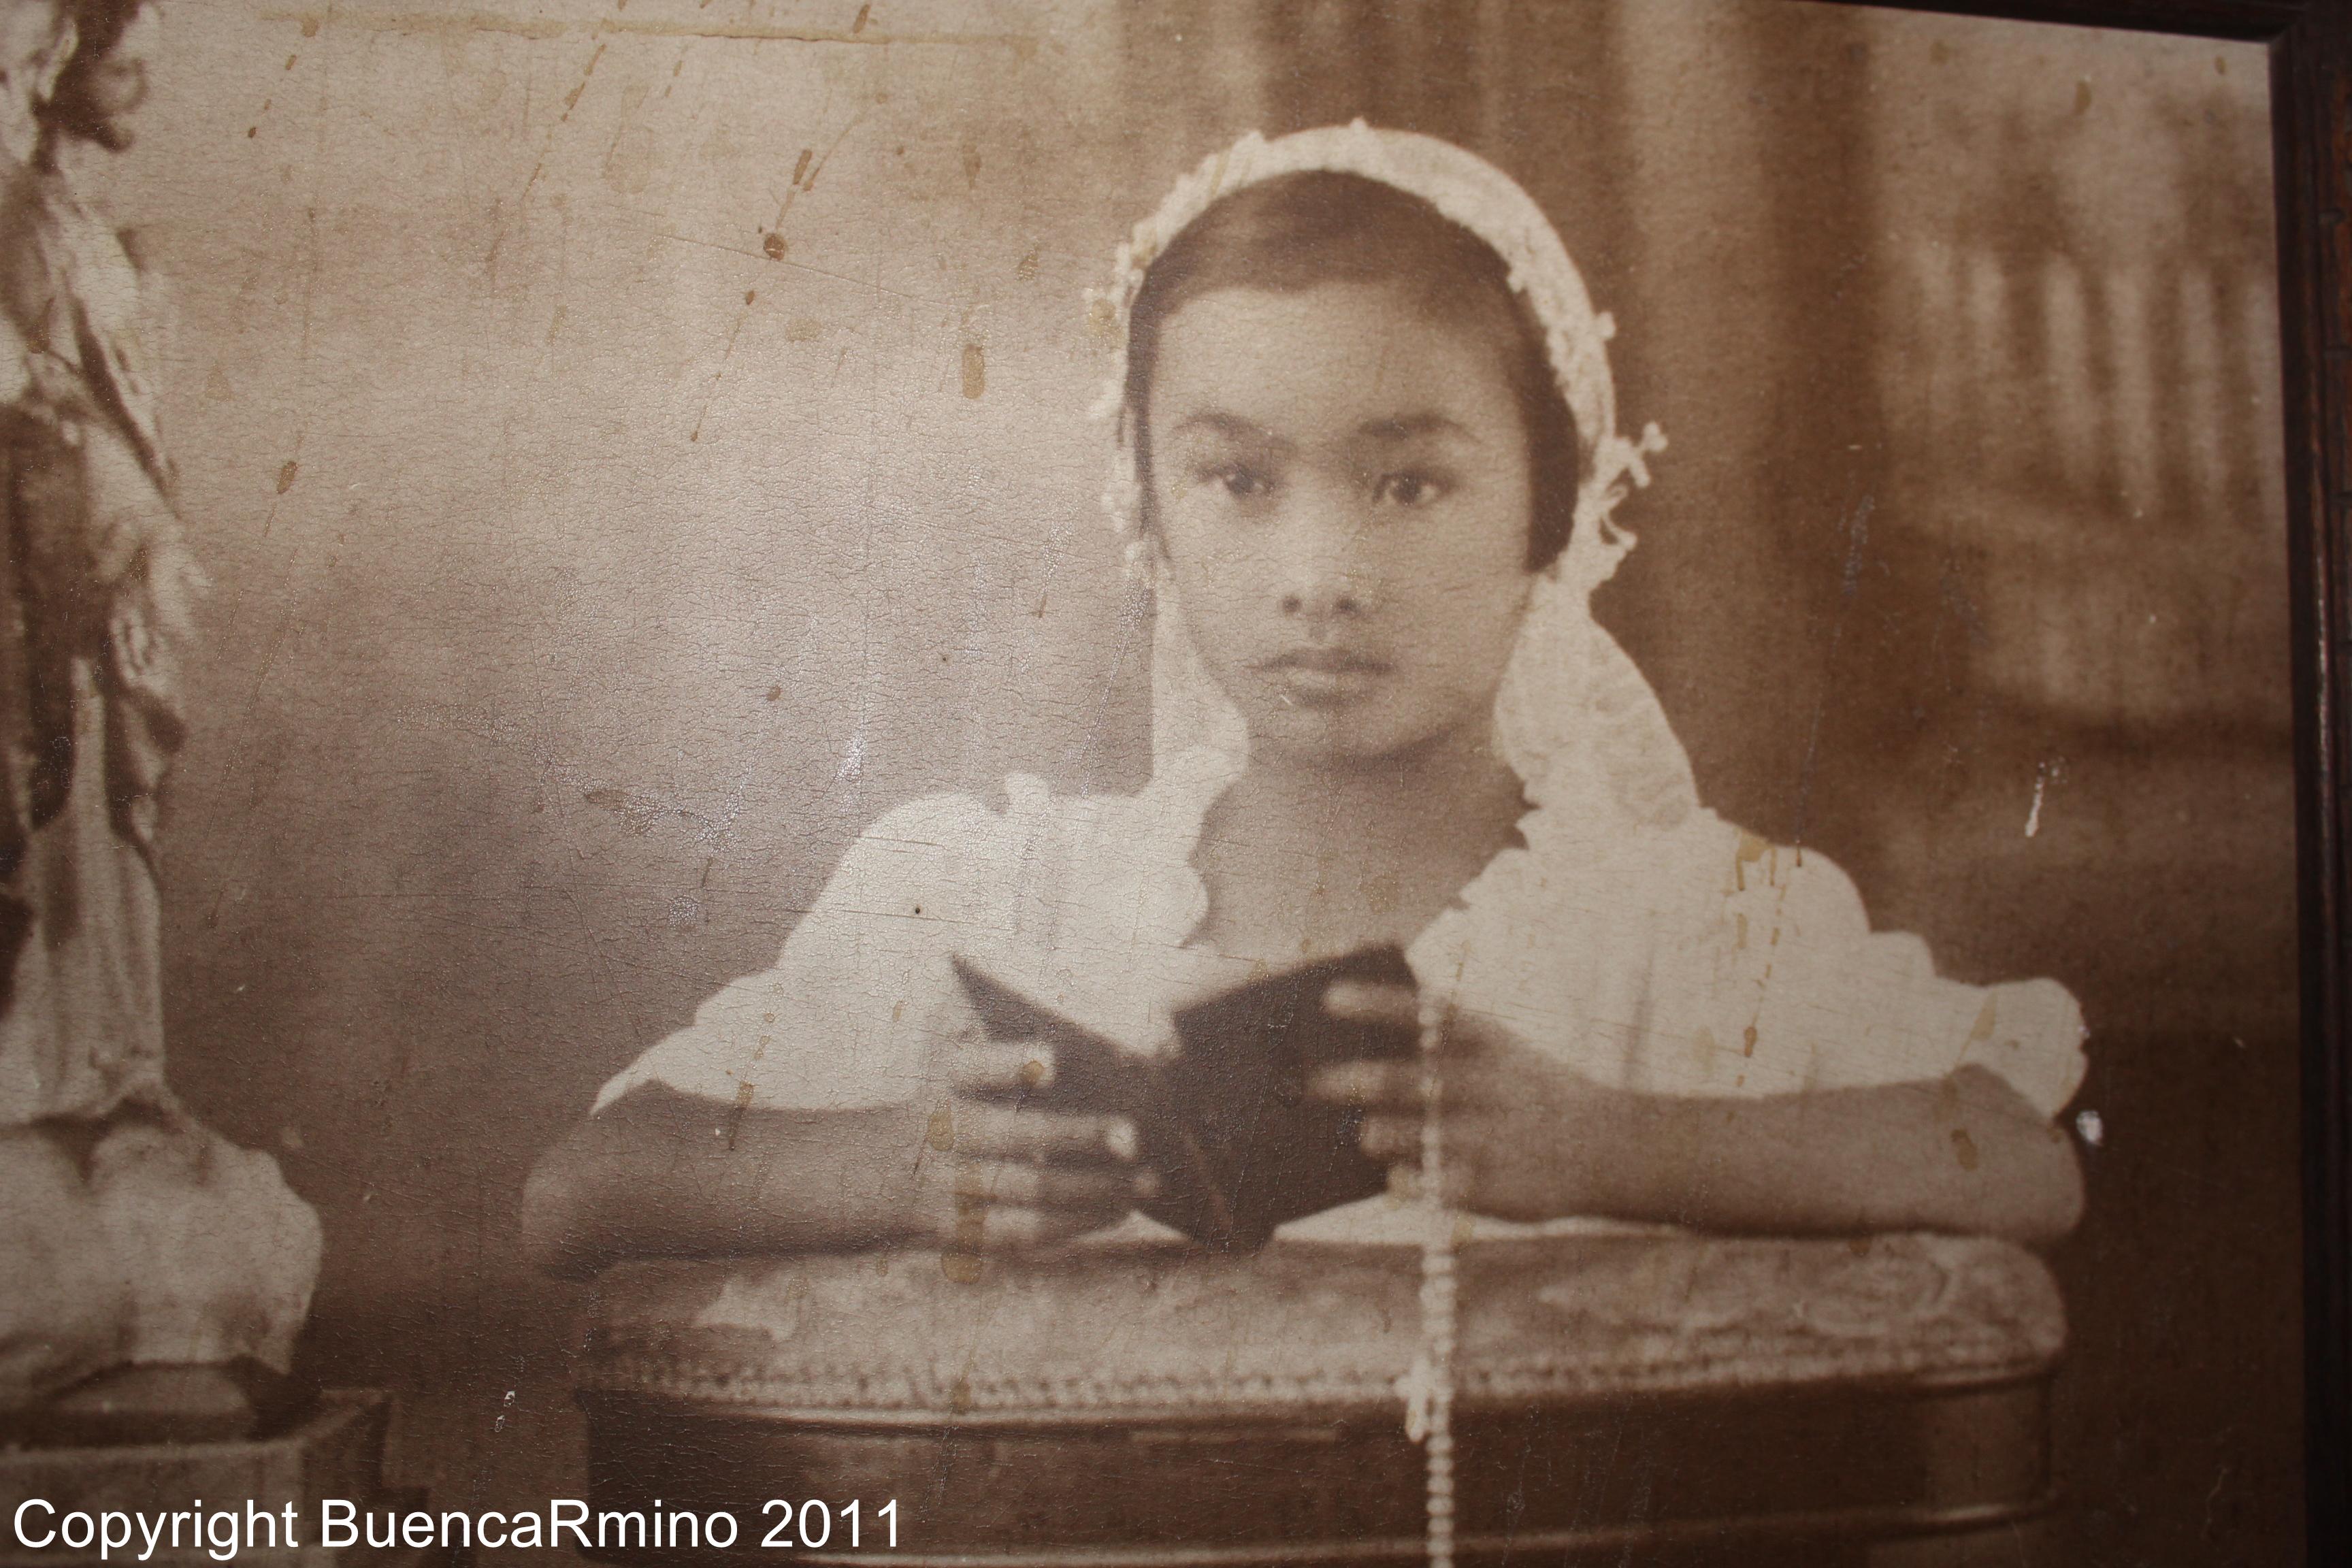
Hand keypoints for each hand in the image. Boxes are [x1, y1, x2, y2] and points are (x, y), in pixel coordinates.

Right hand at [915, 1042, 1152, 1250]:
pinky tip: (1115, 1211)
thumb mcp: (943, 1067)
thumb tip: (1091, 1053)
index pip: (971, 1069)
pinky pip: (1017, 1233)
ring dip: (1089, 1190)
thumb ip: (1001, 1057)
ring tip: (1144, 1184)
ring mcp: (946, 1187)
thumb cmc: (933, 1107)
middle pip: (1011, 1136)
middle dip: (1073, 1136)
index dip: (1009, 1066)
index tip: (1052, 1061)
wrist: (858, 1174)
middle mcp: (941, 1135)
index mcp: (938, 1084)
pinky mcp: (955, 1230)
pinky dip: (1071, 1225)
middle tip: (1131, 1134)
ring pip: (1025, 1191)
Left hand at [1307, 981, 1623, 1222]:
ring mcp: (1496, 1137)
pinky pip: (1439, 1186)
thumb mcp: (1500, 1047)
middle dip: (1357, 1082)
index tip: (1330, 998)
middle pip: (1413, 1081)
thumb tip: (1353, 1029)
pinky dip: (1411, 1179)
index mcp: (1490, 1042)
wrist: (1608, 1146)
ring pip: (1421, 1137)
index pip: (1428, 1014)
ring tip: (1362, 1134)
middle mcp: (1491, 1085)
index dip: (1377, 1004)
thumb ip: (1438, 1037)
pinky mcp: (1499, 1187)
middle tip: (1313, 1084)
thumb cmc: (1527, 1089)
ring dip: (1381, 1134)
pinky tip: (1394, 1177)